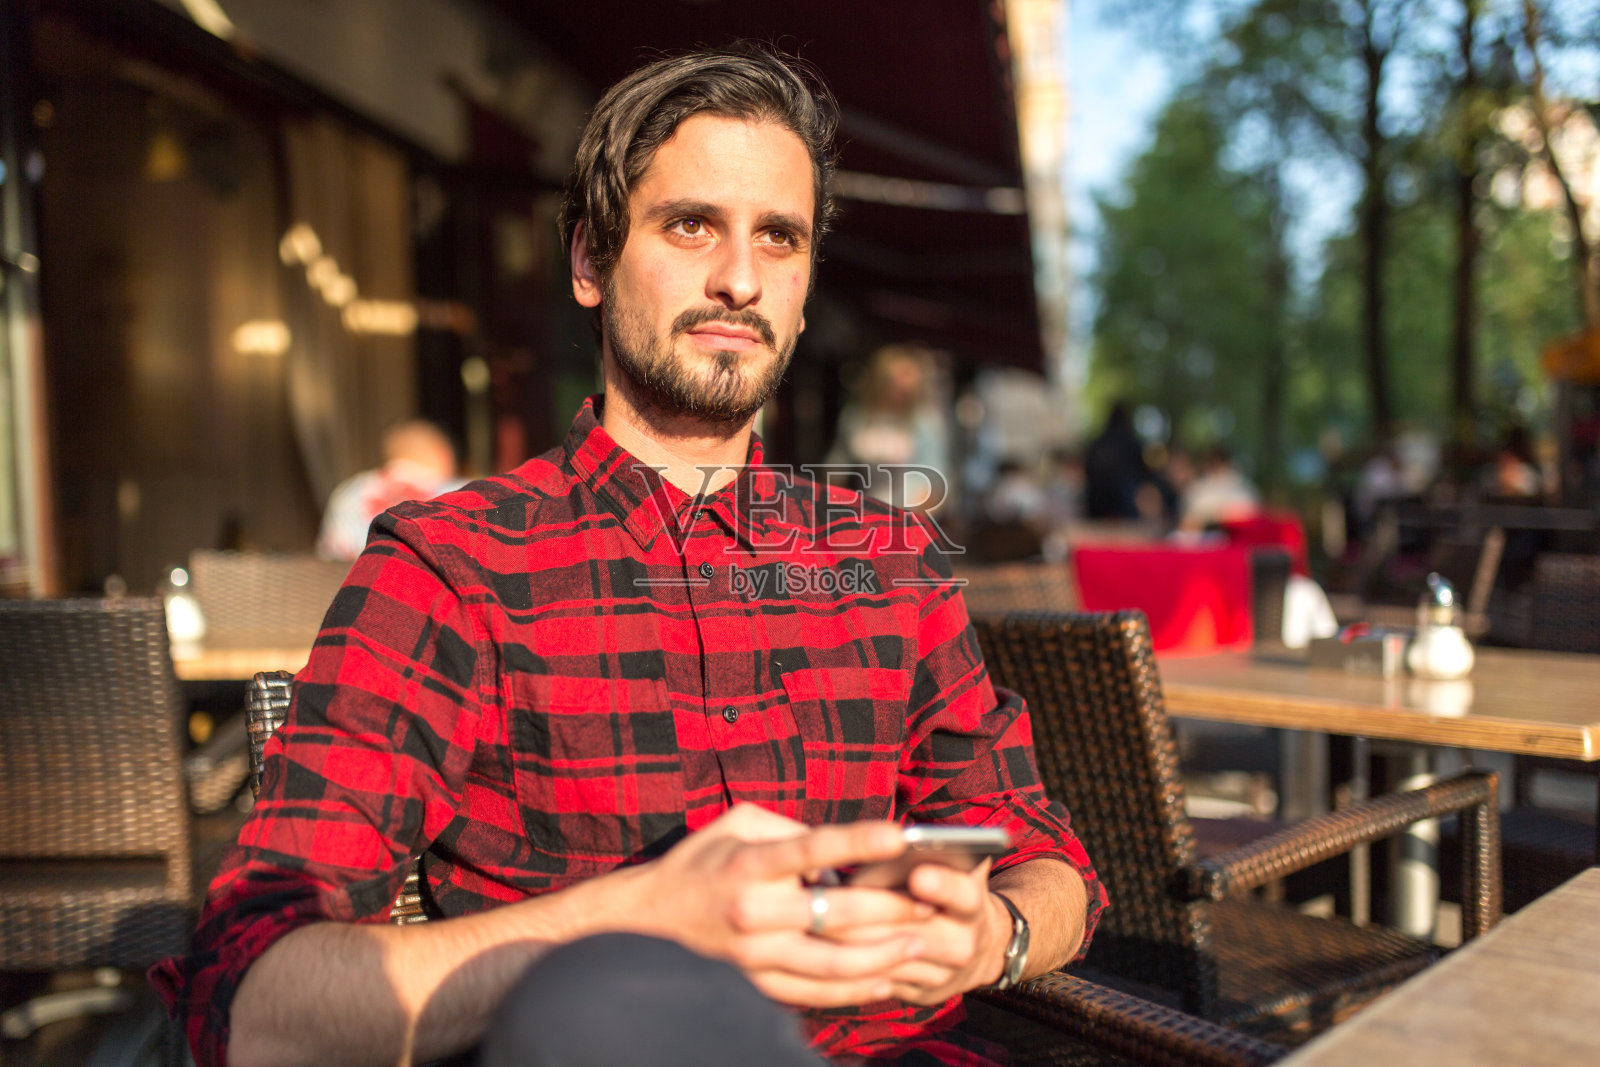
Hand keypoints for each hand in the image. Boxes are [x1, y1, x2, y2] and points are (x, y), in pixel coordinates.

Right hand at [618, 804, 932, 1007]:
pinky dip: (855, 988)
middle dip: (890, 907)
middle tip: (929, 900)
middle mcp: (753, 911)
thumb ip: (791, 828)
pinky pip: (815, 992)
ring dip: (884, 954)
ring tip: (921, 943)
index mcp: (750, 864)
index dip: (857, 841)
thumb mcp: (738, 824)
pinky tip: (887, 977)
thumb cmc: (703, 861)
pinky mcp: (757, 983)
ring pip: (833, 962)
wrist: (648, 920)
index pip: (812, 849)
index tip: (899, 834)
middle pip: (835, 913)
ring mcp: (755, 955)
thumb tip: (841, 846)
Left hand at [823, 860, 1009, 1005]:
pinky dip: (850, 963)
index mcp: (973, 905)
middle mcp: (964, 944)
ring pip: (888, 958)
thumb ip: (931, 855)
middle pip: (912, 931)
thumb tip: (885, 847)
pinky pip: (879, 981)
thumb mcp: (954, 868)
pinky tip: (820, 946)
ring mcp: (942, 975)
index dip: (942, 885)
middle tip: (834, 900)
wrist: (981, 945)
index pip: (962, 895)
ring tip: (815, 920)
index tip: (919, 874)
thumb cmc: (952, 889)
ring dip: (849, 940)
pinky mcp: (920, 994)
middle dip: (870, 915)